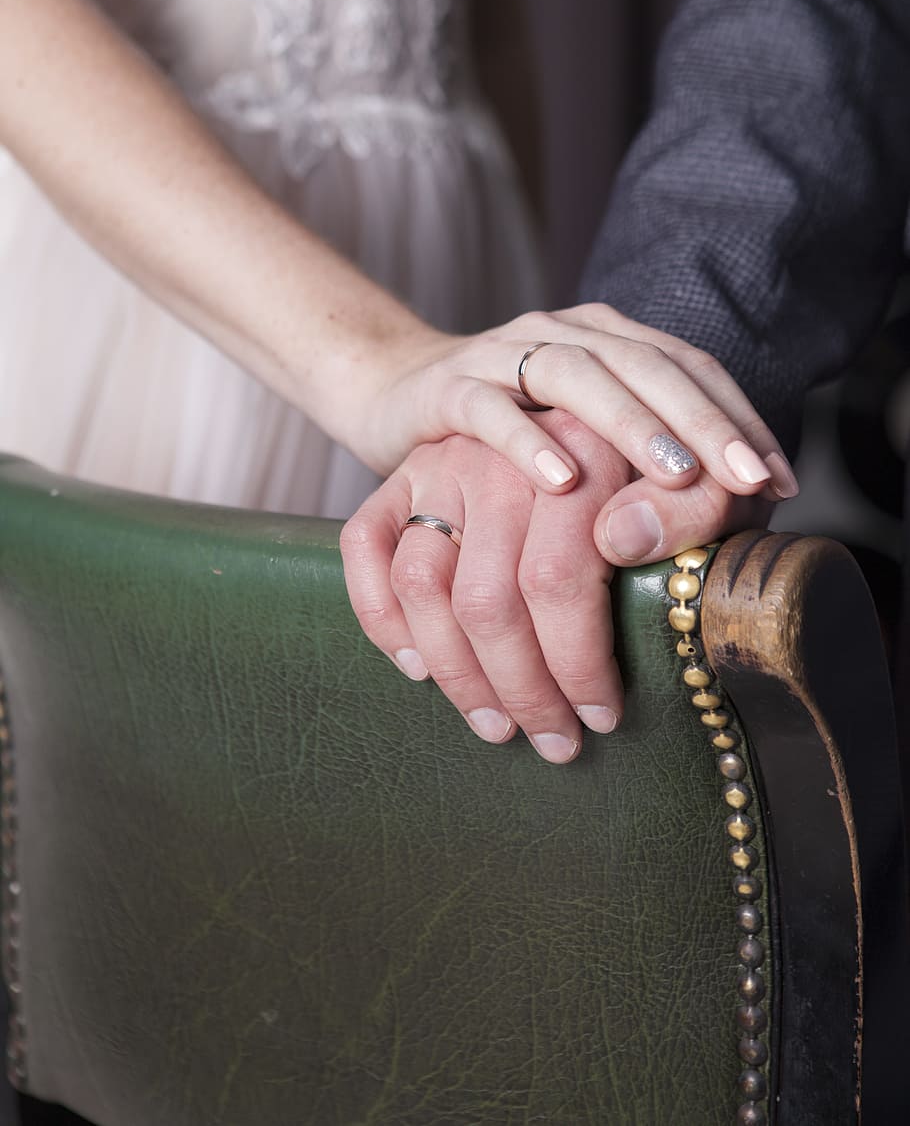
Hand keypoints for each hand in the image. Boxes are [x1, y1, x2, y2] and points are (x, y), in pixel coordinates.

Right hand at [341, 413, 770, 763]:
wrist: (598, 398)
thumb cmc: (670, 468)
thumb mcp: (712, 482)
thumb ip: (688, 506)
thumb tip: (618, 538)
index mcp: (581, 448)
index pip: (557, 579)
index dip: (578, 661)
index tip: (602, 714)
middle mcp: (499, 452)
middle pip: (486, 598)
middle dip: (522, 689)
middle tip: (555, 741)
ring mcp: (443, 462)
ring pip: (422, 584)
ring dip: (456, 673)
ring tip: (497, 724)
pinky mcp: (402, 473)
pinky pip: (365, 546)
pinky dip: (381, 616)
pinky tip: (419, 669)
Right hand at [353, 303, 797, 504]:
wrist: (392, 396)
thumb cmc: (506, 436)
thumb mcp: (582, 444)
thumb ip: (643, 466)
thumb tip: (721, 519)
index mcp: (608, 341)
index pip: (689, 368)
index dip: (737, 419)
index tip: (777, 482)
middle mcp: (563, 334)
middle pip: (646, 365)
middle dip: (702, 423)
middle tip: (746, 479)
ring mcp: (503, 354)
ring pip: (577, 375)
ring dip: (631, 425)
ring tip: (675, 474)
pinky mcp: (447, 388)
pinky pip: (490, 410)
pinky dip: (527, 442)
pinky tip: (562, 480)